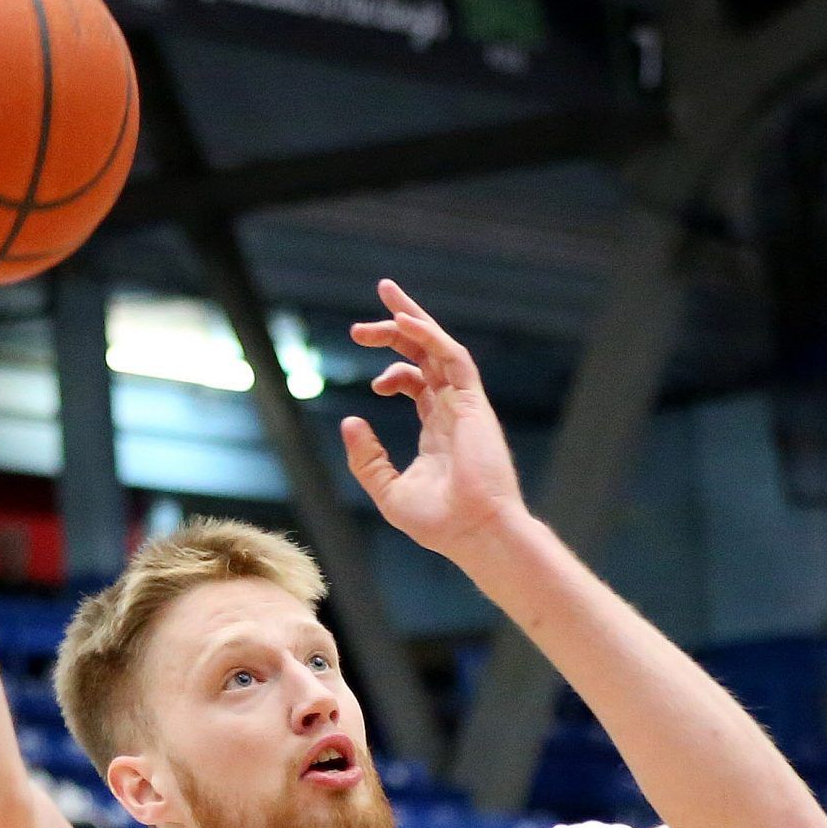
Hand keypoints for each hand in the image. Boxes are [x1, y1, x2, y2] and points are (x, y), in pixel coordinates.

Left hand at [340, 281, 527, 561]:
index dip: (393, 373)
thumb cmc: (440, 523)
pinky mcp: (474, 402)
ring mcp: (465, 404)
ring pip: (439, 346)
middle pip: (426, 356)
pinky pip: (453, 356)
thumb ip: (367, 458)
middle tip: (361, 326)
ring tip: (383, 295)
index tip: (373, 384)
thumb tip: (350, 422)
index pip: (418, 383)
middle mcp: (453, 411)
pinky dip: (429, 335)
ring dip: (411, 319)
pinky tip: (405, 321)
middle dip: (397, 331)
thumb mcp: (388, 490)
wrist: (476, 532)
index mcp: (438, 430)